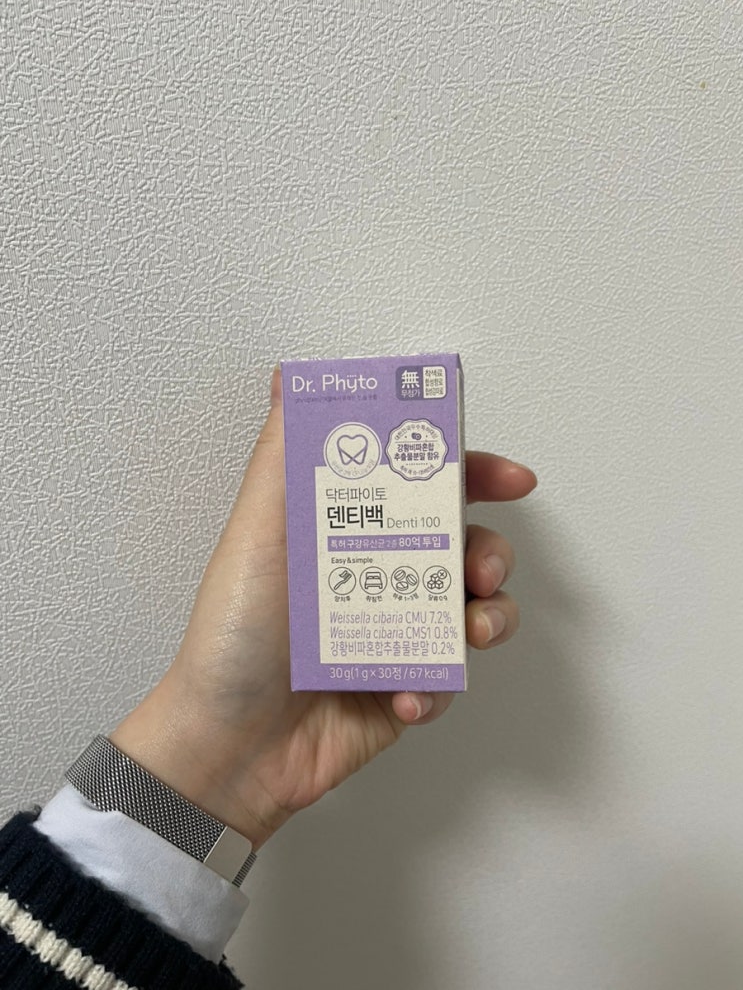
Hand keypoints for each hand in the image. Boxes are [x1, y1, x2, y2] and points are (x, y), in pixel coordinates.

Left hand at [111, 370, 536, 848]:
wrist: (227, 745)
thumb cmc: (233, 635)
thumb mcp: (257, 534)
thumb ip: (285, 456)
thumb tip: (294, 378)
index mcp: (350, 533)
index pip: (423, 489)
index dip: (473, 475)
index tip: (510, 478)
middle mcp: (380, 577)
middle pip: (466, 546)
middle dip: (490, 552)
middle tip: (479, 568)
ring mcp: (398, 634)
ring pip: (477, 612)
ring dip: (487, 618)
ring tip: (465, 633)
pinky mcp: (408, 689)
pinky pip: (451, 679)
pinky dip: (438, 685)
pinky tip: (404, 695)